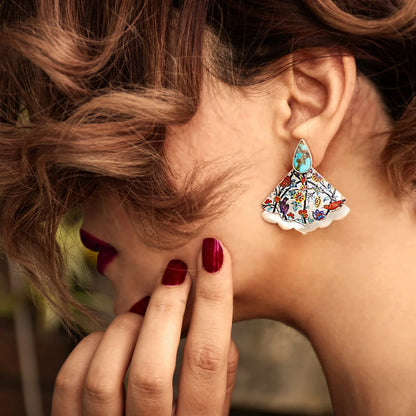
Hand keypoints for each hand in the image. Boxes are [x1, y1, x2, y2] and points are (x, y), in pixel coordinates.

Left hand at [52, 238, 237, 414]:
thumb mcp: (213, 410)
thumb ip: (220, 371)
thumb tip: (212, 313)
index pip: (209, 360)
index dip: (214, 299)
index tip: (214, 254)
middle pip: (150, 371)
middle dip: (165, 306)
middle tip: (175, 271)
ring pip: (103, 376)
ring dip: (126, 328)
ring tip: (142, 311)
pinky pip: (71, 382)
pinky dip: (91, 346)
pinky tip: (109, 337)